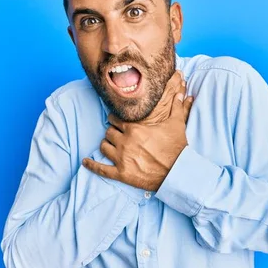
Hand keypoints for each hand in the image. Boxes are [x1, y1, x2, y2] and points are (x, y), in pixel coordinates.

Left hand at [82, 75, 193, 190]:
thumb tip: (182, 94)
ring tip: (111, 145)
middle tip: (117, 135)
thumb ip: (176, 107)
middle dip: (112, 132)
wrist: (178, 172)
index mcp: (134, 128)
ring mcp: (121, 158)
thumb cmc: (177, 148)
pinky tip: (85, 161)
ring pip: (104, 146)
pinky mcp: (121, 173)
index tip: (118, 121)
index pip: (115, 119)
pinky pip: (101, 168)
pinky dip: (91, 165)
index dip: (116, 120)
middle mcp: (125, 142)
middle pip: (109, 132)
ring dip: (106, 145)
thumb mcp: (177, 124)